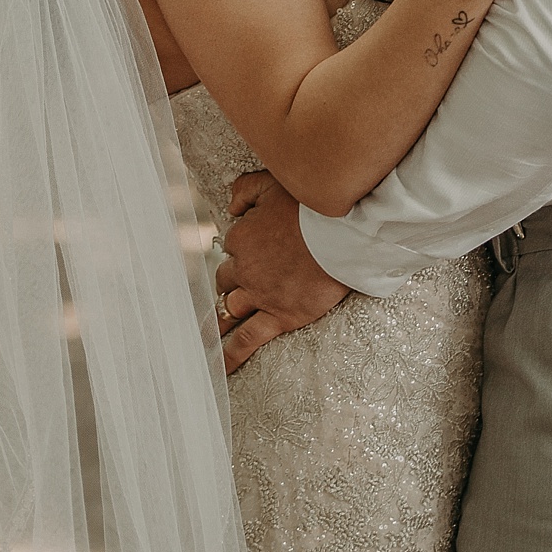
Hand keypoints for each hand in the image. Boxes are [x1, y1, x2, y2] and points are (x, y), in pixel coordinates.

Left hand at [216, 170, 348, 373]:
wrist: (342, 234)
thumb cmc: (312, 206)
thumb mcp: (272, 183)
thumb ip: (245, 190)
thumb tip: (230, 207)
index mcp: (242, 237)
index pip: (232, 246)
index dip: (243, 249)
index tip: (256, 250)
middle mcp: (245, 268)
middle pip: (227, 279)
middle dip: (231, 281)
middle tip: (239, 286)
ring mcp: (260, 295)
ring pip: (229, 308)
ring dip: (220, 319)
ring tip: (210, 334)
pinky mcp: (280, 316)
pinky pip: (247, 339)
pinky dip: (230, 354)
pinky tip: (219, 368)